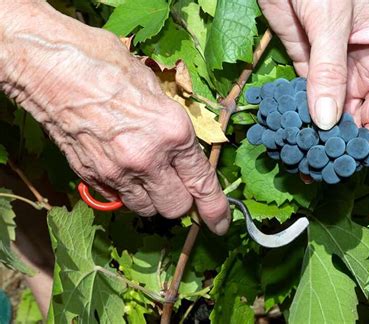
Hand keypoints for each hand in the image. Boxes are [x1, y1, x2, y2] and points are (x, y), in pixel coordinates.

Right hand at [0, 2, 229, 233]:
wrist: (51, 68)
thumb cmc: (106, 65)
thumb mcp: (156, 89)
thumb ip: (173, 126)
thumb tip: (184, 148)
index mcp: (173, 133)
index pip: (203, 185)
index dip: (215, 210)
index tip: (221, 225)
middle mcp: (148, 160)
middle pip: (175, 208)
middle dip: (182, 201)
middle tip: (178, 185)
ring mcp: (117, 172)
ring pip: (147, 209)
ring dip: (154, 199)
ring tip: (149, 177)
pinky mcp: (92, 177)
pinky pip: (119, 200)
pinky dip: (128, 193)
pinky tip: (124, 171)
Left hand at [259, 0, 368, 151]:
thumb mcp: (331, 21)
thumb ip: (329, 70)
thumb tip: (324, 122)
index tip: (362, 154)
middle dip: (351, 144)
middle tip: (329, 166)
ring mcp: (339, 73)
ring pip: (338, 117)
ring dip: (325, 140)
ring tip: (309, 163)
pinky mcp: (310, 72)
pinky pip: (311, 105)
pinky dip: (304, 124)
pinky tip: (293, 141)